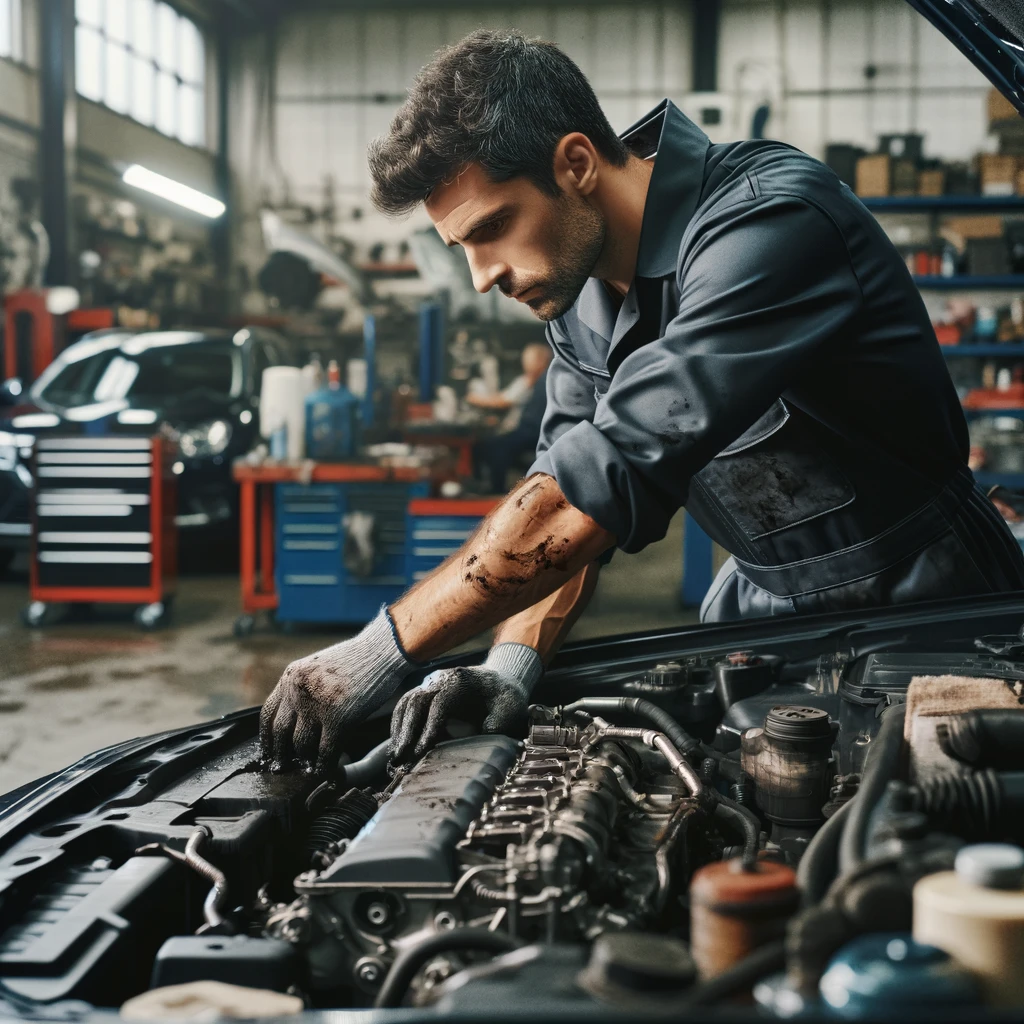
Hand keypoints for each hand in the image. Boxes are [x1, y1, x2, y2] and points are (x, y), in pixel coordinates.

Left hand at [259, 608, 413, 771]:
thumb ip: (303, 689)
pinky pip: (325, 752)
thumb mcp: (319, 667)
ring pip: (301, 745)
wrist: (382, 650)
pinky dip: (326, 766)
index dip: (267, 739)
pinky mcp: (339, 719)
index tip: (270, 752)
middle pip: (280, 733)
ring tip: (313, 768)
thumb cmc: (357, 659)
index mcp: (291, 677)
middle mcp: (298, 690)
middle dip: (282, 755)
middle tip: (286, 768)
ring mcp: (317, 705)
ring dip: (307, 761)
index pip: (268, 714)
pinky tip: (330, 770)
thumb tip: (297, 719)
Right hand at [390, 643, 542, 762]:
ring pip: (407, 702)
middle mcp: (442, 679)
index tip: (421, 751)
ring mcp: (432, 683)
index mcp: (462, 681)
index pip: (439, 703)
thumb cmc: (505, 701)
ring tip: (396, 755)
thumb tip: (469, 752)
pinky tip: (399, 744)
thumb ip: (489, 732)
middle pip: (416, 701)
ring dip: (400, 729)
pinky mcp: (427, 692)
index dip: (429, 728)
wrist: (504, 682)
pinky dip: (400, 724)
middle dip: (407, 731)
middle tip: (400, 757)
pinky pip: (407, 705)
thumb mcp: (506, 716)